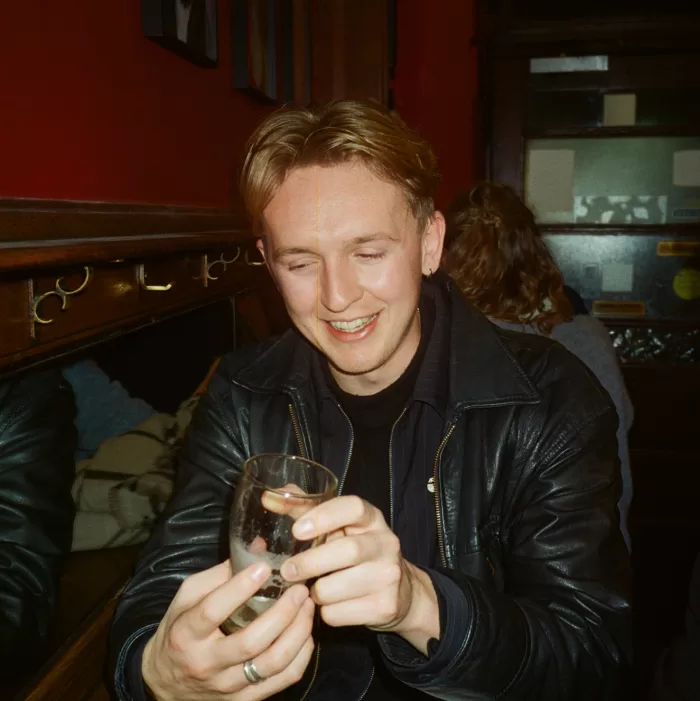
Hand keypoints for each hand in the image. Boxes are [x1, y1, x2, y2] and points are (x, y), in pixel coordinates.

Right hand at [141, 560, 314, 700]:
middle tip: (299, 589)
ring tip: (307, 607)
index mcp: (186, 633)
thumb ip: (220, 573)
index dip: (240, 588)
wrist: (163, 682)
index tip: (264, 568)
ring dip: (297, 633)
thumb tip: (258, 545)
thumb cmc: (180, 629)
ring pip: (271, 664)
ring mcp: (226, 686)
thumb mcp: (187, 596)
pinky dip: (300, 657)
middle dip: (283, 613)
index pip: (213, 610)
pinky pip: (280, 681)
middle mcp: (206, 663)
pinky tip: (305, 635)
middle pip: (251, 642)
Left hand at [280, 496, 439, 654]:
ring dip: (315, 592)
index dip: (325, 516)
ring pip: (335, 588)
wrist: (399, 592)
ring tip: (314, 588)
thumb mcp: (338, 528)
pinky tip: (331, 605)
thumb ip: (304, 510)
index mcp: (372, 518)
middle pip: (347, 550)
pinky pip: (338, 614)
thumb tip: (268, 497)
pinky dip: (325, 612)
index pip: (354, 507)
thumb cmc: (355, 553)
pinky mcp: (384, 607)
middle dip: (309, 563)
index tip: (297, 530)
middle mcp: (386, 543)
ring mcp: (388, 576)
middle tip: (287, 571)